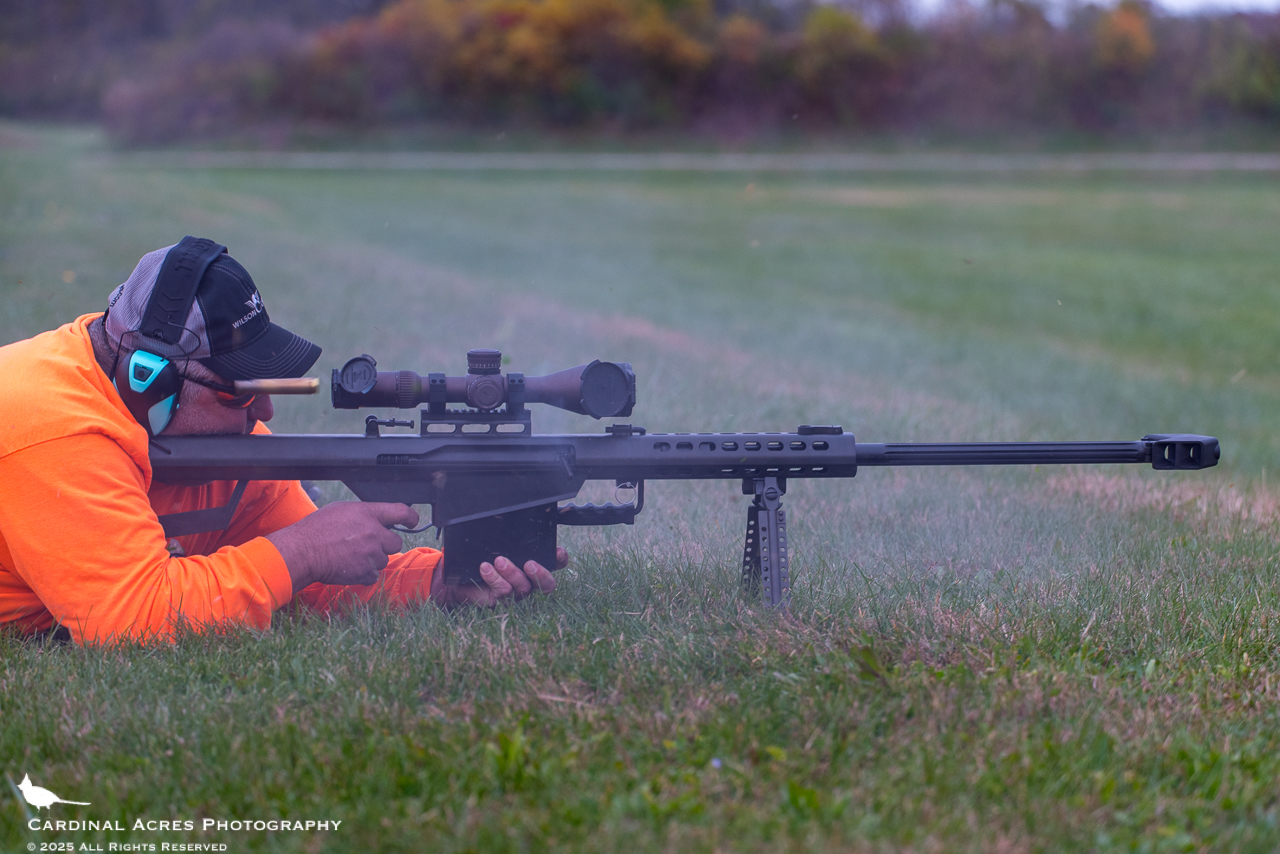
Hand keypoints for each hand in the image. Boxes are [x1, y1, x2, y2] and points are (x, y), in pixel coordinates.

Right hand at [267, 501, 416, 591]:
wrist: (303, 552)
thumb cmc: (317, 529)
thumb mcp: (342, 510)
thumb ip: (364, 513)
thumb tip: (376, 518)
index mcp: (369, 514)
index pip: (402, 512)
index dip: (411, 518)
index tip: (412, 521)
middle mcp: (374, 533)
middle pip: (396, 542)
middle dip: (385, 544)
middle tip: (367, 544)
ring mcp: (371, 553)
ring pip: (384, 559)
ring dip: (373, 559)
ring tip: (351, 555)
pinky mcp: (365, 571)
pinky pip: (374, 574)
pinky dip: (364, 573)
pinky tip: (349, 566)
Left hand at [432, 547, 567, 607]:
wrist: (456, 577)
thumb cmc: (478, 557)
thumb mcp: (493, 543)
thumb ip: (505, 535)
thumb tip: (508, 513)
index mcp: (532, 566)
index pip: (554, 564)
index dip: (560, 560)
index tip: (557, 550)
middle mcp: (528, 582)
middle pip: (546, 585)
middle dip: (541, 574)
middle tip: (529, 563)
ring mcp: (514, 594)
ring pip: (523, 588)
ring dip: (513, 573)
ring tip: (499, 561)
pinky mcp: (499, 601)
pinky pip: (503, 592)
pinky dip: (495, 579)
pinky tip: (485, 568)